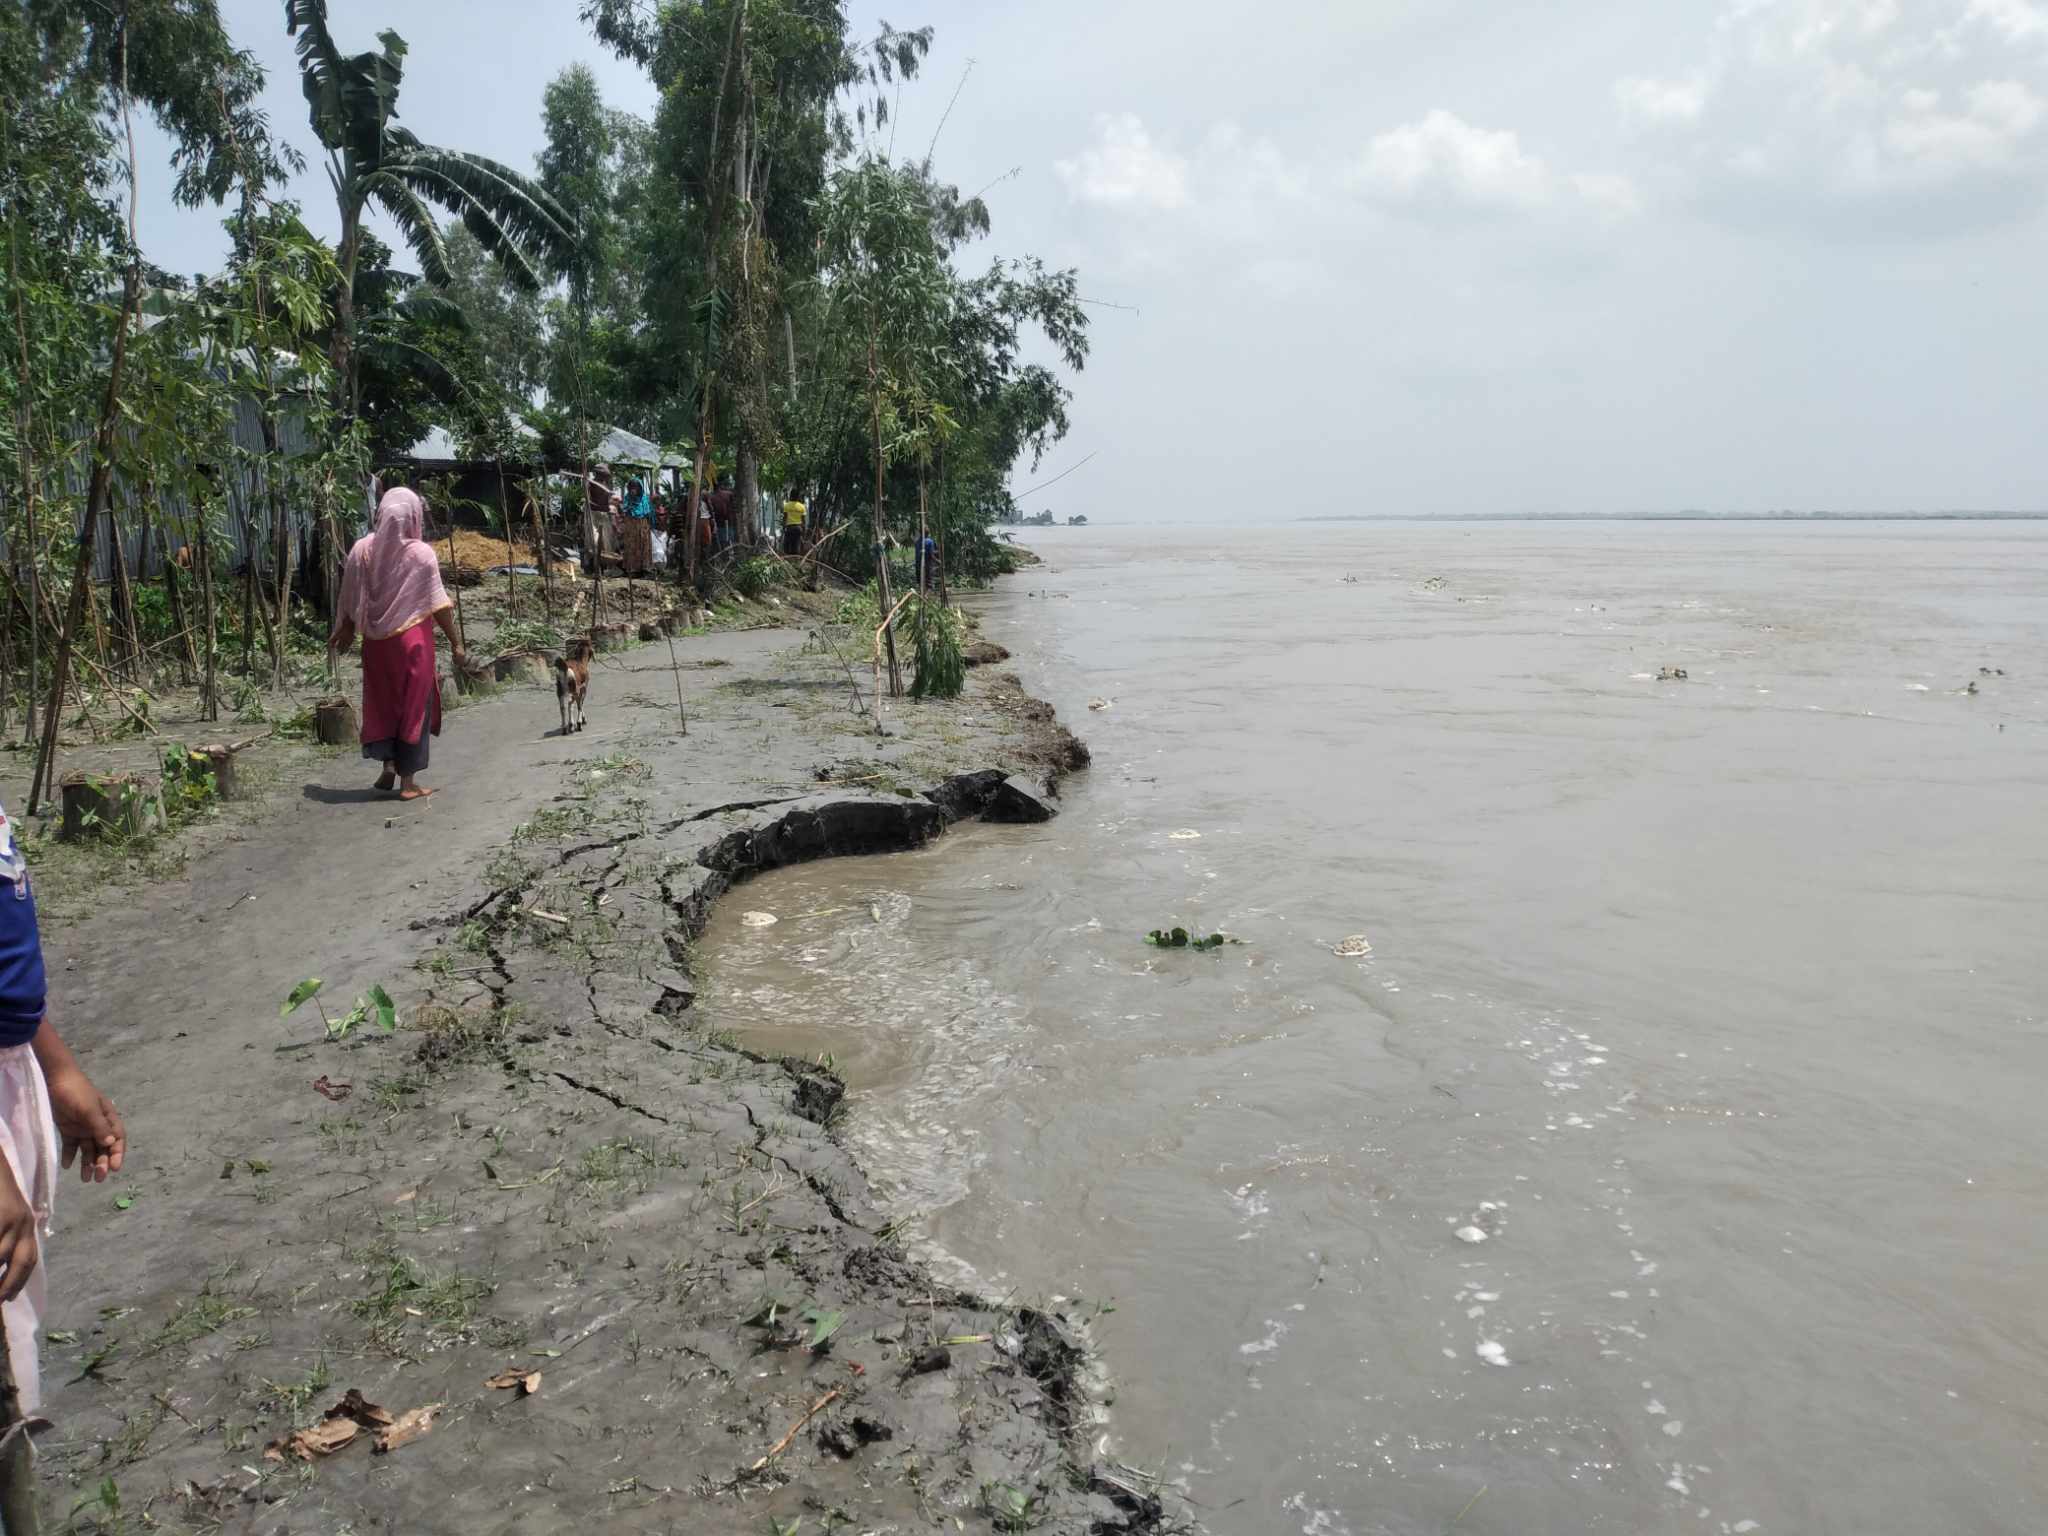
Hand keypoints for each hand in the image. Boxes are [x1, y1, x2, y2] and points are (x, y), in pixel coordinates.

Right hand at [0, 1163, 35, 1303]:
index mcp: (27, 1225)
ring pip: (0, 1257)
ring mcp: (11, 1219)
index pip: (29, 1259)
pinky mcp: (0, 1215)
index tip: (9, 1298)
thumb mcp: (5, 1215)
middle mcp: (24, 1223)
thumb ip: (5, 1238)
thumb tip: (1, 1263)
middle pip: (19, 1262)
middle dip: (7, 1285)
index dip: (19, 1281)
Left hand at [45, 1068, 123, 1183]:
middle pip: (103, 1148)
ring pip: (88, 1149)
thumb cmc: (77, 1093)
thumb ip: (100, 1127)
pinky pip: (71, 1146)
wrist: (55, 1080)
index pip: (117, 1139)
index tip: (115, 1168)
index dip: (117, 1154)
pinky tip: (67, 1166)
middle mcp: (97, 1125)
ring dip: (87, 1163)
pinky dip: (70, 1156)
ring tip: (84, 1179)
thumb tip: (111, 1144)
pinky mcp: (68, 1129)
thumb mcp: (90, 1110)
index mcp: (108, 1118)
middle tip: (98, 1178)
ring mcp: (82, 1128)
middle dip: (102, 1163)